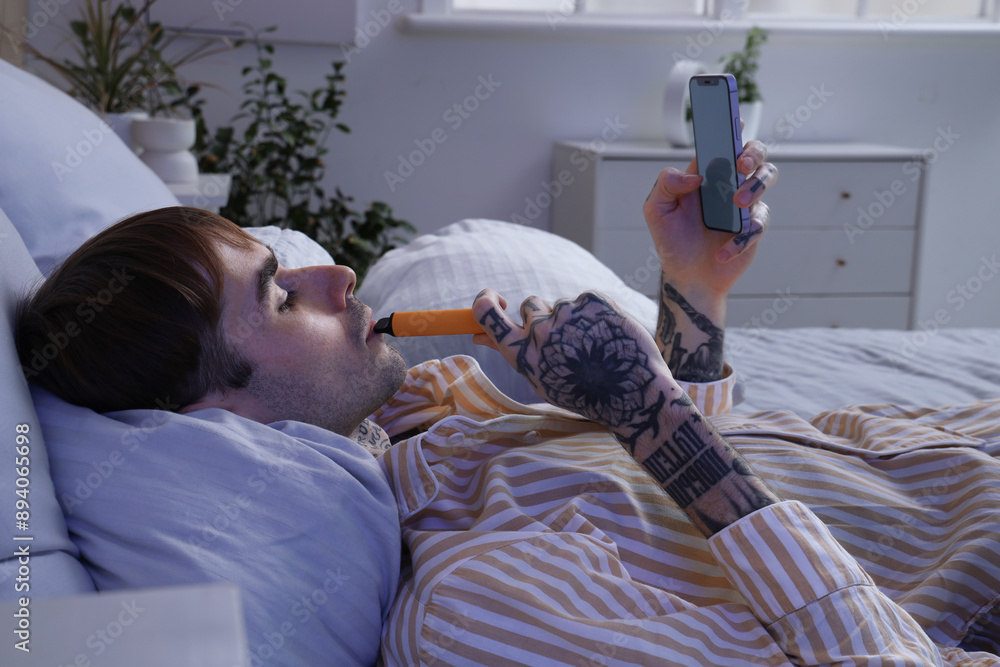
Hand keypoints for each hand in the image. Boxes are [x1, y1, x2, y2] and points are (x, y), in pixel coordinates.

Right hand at [472, 289, 671, 429]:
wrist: (633, 394)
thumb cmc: (584, 392)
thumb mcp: (540, 378)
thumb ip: (512, 352)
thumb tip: (478, 335)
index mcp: (522, 354)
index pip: (486, 314)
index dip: (485, 300)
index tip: (495, 298)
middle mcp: (540, 331)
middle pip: (529, 306)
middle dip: (544, 318)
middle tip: (567, 342)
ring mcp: (566, 313)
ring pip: (561, 305)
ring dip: (572, 319)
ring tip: (594, 346)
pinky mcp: (592, 301)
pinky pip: (585, 300)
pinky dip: (595, 313)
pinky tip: (607, 336)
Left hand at [643, 139, 776, 299]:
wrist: (687, 276)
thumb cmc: (672, 240)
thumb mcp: (657, 210)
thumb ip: (666, 184)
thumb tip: (695, 175)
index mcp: (706, 173)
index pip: (721, 143)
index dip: (731, 127)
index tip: (736, 118)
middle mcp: (729, 182)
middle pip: (754, 153)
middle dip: (753, 152)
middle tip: (741, 165)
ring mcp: (745, 203)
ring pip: (766, 178)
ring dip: (755, 186)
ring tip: (737, 204)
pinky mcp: (754, 227)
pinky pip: (757, 224)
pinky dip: (740, 239)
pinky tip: (722, 252)